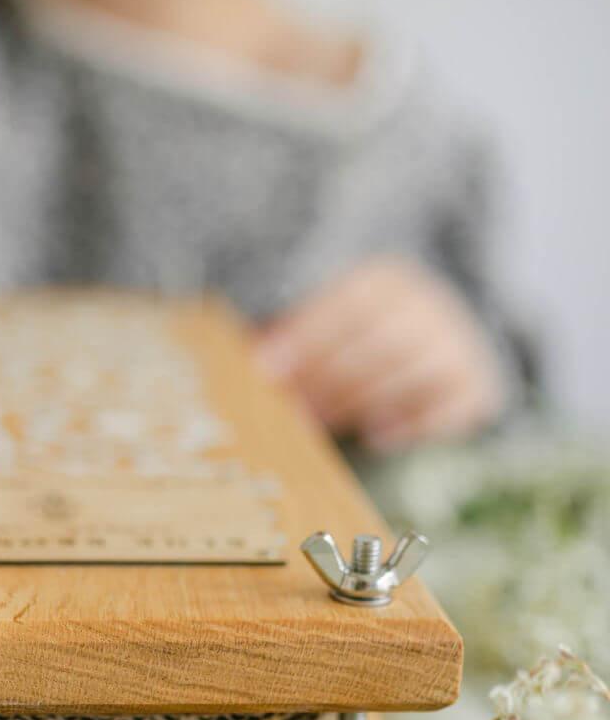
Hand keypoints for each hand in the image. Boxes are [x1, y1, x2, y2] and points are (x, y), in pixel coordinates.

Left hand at [254, 257, 507, 451]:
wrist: (437, 344)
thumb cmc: (356, 341)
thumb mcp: (326, 326)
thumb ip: (288, 340)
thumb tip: (242, 360)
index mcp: (386, 282)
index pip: (348, 303)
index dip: (305, 336)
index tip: (264, 369)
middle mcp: (430, 307)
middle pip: (379, 341)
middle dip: (326, 380)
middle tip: (288, 410)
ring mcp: (459, 346)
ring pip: (412, 372)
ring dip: (357, 403)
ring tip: (315, 424)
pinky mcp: (477, 387)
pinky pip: (449, 407)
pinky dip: (411, 424)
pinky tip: (374, 436)